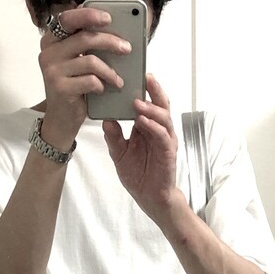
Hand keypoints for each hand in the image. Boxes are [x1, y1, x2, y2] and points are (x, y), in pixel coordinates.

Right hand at [37, 5, 130, 151]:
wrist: (62, 119)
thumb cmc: (74, 86)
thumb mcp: (77, 61)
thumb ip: (85, 42)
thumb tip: (111, 25)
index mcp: (51, 40)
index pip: (68, 19)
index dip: (88, 14)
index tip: (109, 17)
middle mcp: (48, 52)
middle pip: (84, 38)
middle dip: (110, 41)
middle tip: (127, 48)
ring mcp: (52, 70)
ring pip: (90, 61)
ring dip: (110, 70)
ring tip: (119, 80)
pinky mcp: (60, 88)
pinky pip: (90, 80)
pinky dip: (102, 85)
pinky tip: (104, 90)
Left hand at [101, 75, 179, 224]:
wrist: (150, 198)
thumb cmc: (138, 175)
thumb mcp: (119, 153)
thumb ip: (113, 136)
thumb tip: (105, 119)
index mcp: (147, 127)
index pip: (147, 103)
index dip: (142, 89)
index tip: (132, 75)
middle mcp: (158, 130)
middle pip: (160, 104)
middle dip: (153, 89)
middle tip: (144, 76)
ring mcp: (165, 140)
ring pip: (163, 117)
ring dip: (151, 108)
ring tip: (137, 102)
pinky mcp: (168, 152)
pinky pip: (162, 136)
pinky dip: (153, 127)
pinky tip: (143, 121)